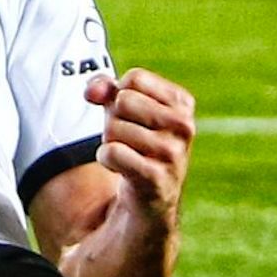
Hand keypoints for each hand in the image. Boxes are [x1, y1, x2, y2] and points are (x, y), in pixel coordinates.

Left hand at [85, 68, 194, 222]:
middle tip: (129, 139)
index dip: (119, 95)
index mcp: (182, 102)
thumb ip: (103, 87)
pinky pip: (112, 152)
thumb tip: (92, 92)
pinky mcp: (157, 178)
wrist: (148, 198)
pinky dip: (106, 159)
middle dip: (114, 120)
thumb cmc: (135, 141)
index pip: (134, 78)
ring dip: (110, 142)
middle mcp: (184, 126)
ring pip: (113, 128)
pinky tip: (123, 168)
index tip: (131, 115)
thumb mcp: (120, 106)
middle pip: (122, 101)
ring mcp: (173, 153)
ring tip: (129, 155)